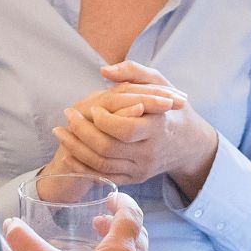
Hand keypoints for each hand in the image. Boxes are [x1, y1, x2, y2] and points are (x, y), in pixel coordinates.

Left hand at [52, 62, 218, 197]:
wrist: (189, 144)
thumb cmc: (171, 109)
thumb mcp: (161, 84)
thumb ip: (134, 72)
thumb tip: (104, 71)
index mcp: (158, 128)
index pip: (125, 129)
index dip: (103, 119)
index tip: (92, 107)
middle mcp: (150, 153)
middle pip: (107, 148)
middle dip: (81, 132)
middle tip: (68, 115)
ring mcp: (141, 169)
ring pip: (101, 165)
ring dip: (75, 149)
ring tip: (61, 132)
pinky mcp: (134, 179)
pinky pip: (104, 177)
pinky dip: (82, 167)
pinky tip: (69, 152)